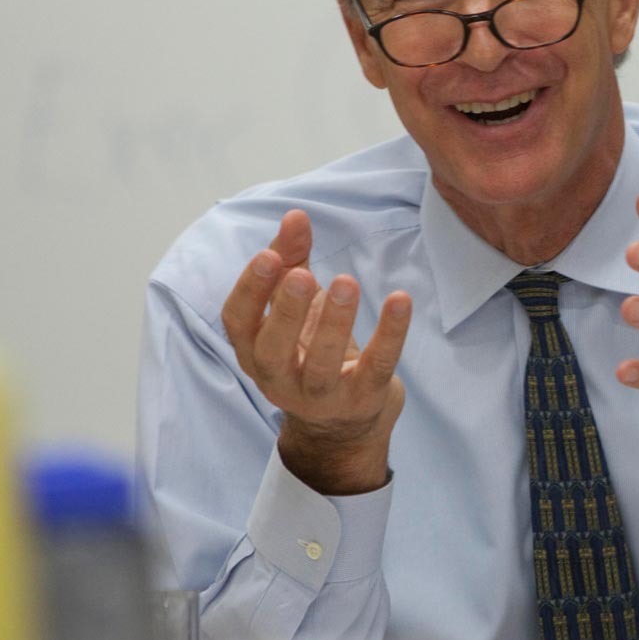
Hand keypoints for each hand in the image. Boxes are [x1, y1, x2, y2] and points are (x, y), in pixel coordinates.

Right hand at [220, 208, 412, 495]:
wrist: (342, 423)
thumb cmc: (309, 348)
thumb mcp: (295, 305)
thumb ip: (292, 259)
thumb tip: (295, 215)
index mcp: (254, 350)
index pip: (238, 321)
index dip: (251, 289)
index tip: (269, 256)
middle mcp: (278, 379)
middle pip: (273, 348)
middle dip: (286, 310)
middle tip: (303, 275)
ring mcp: (320, 396)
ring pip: (320, 364)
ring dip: (334, 322)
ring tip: (346, 282)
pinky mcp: (362, 400)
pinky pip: (376, 367)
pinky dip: (390, 334)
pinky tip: (400, 299)